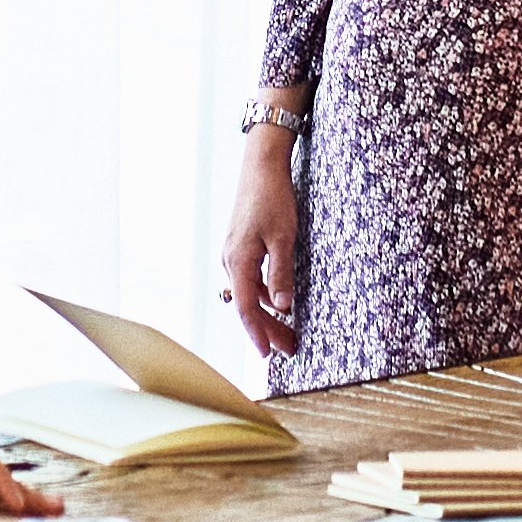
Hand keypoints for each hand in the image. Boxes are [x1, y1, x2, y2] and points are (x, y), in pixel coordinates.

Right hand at [225, 118, 308, 354]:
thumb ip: (282, 273)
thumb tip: (284, 307)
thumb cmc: (272, 199)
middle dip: (268, 329)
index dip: (258, 333)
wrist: (261, 167)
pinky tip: (281, 301)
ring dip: (269, 314)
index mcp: (239, 261)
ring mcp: (234, 254)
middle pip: (248, 305)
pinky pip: (251, 280)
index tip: (268, 354)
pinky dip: (266, 295)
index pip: (247, 308)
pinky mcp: (241, 247)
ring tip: (289, 332)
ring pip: (250, 294)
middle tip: (289, 348)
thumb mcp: (283, 238)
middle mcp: (231, 261)